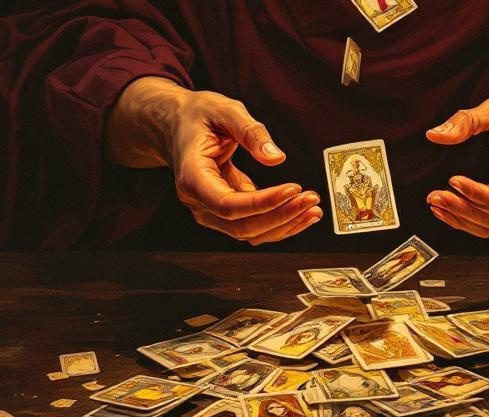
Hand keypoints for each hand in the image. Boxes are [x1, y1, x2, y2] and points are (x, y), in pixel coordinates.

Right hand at [106, 77, 321, 244]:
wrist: (176, 124)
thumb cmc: (197, 116)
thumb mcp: (224, 110)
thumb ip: (250, 131)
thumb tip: (276, 157)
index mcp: (192, 177)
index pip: (228, 205)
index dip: (263, 202)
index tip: (293, 189)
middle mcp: (198, 202)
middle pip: (242, 226)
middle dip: (281, 216)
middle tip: (310, 199)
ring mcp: (210, 211)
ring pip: (250, 233)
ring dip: (284, 225)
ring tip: (312, 208)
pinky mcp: (226, 212)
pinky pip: (254, 226)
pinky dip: (279, 222)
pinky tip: (302, 212)